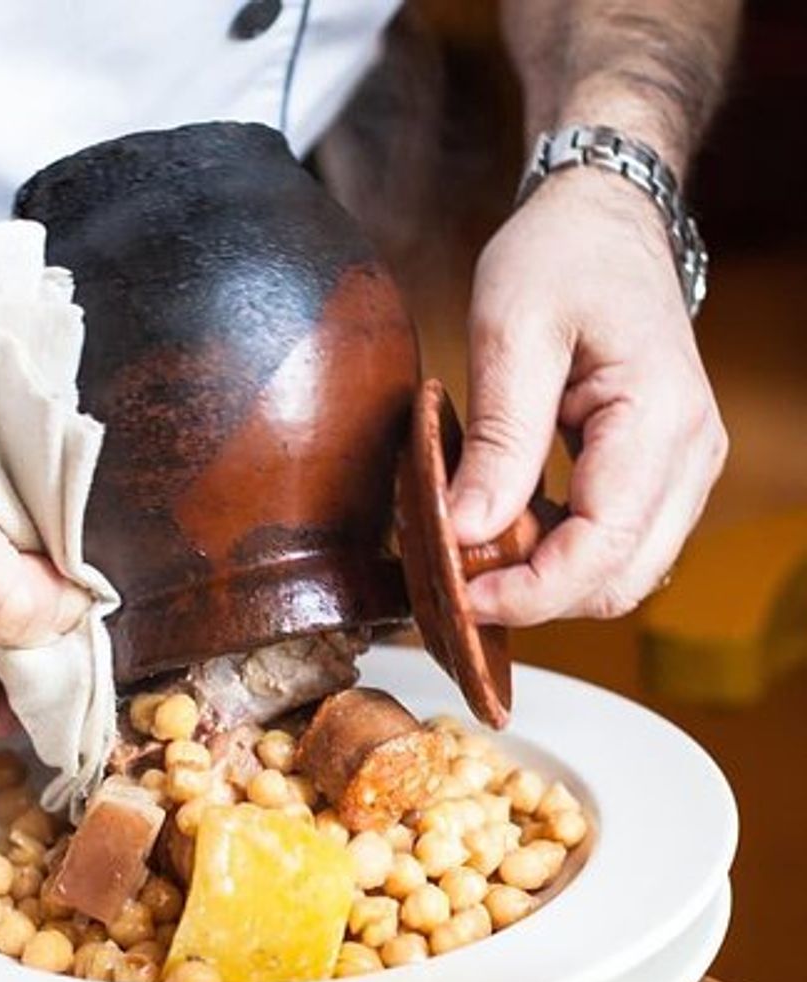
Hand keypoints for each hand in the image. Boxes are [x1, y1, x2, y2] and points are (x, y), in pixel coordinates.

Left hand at [449, 169, 727, 624]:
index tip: (460, 596)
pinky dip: (555, 553)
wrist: (604, 222)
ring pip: (618, 573)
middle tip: (453, 576)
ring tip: (472, 550)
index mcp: (659, 419)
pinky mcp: (659, 471)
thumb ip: (497, 439)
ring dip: (543, 579)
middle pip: (616, 580)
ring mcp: (682, 468)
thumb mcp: (512, 333)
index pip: (602, 548)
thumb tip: (466, 532)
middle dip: (533, 596)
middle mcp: (689, 456)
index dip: (529, 593)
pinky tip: (503, 527)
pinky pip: (612, 542)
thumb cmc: (561, 257)